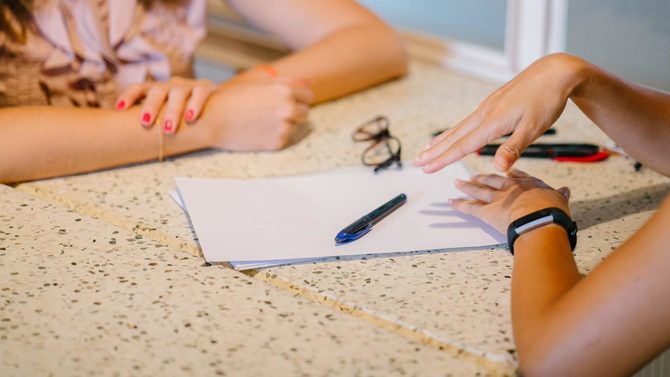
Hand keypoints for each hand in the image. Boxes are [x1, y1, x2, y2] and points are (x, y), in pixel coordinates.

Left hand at [115, 77, 215, 133]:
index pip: (139, 88)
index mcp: (157, 90)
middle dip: (151, 106)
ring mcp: (188, 86)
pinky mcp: (206, 88)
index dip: (128, 96)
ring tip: (169, 129)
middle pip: (157, 91)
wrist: (215, 102)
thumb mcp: (165, 112)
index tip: (119, 108)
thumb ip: (151, 120)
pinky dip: (194, 105)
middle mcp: (170, 85)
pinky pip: (199, 94)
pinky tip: (190, 118)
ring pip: (178, 93)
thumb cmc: (183, 113)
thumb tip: (124, 138)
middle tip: (145, 122)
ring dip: (172, 111)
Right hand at [197, 75, 313, 150]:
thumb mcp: (258, 81)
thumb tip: (309, 83)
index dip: (298, 98)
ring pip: (295, 126)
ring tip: (262, 121)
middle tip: (273, 113)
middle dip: (294, 112)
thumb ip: (287, 81)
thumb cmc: (232, 97)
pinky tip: (259, 131)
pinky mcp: (278, 142)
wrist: (212, 120)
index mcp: (285, 90)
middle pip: (305, 112)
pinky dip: (275, 136)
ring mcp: (284, 126)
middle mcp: (288, 108)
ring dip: (285, 124)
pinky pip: (285, 138)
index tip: (288, 101)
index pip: (308, 96)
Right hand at [414, 53, 588, 172]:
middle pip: (454, 136)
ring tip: (425, 150)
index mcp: (492, 122)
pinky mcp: (492, 103)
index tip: (426, 168)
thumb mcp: (534, 128)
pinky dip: (454, 131)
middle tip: (416, 162)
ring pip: (458, 128)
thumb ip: (513, 149)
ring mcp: (487, 107)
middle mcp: (484, 113)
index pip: (463, 145)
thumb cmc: (547, 100)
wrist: (554, 72)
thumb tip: (497, 168)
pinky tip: (453, 134)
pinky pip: (467, 121)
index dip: (443, 159)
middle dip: (434, 151)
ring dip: (441, 141)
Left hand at [450, 170, 570, 233]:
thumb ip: (560, 195)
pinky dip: (459, 205)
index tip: (505, 172)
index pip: (517, 176)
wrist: (540, 221)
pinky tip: (451, 202)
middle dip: (483, 178)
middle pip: (493, 180)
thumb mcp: (560, 200)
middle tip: (474, 177)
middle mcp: (510, 188)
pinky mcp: (487, 212)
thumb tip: (566, 190)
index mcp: (528, 184)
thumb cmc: (552, 212)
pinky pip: (469, 208)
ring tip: (458, 183)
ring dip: (467, 187)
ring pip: (478, 191)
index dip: (510, 174)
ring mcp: (496, 199)